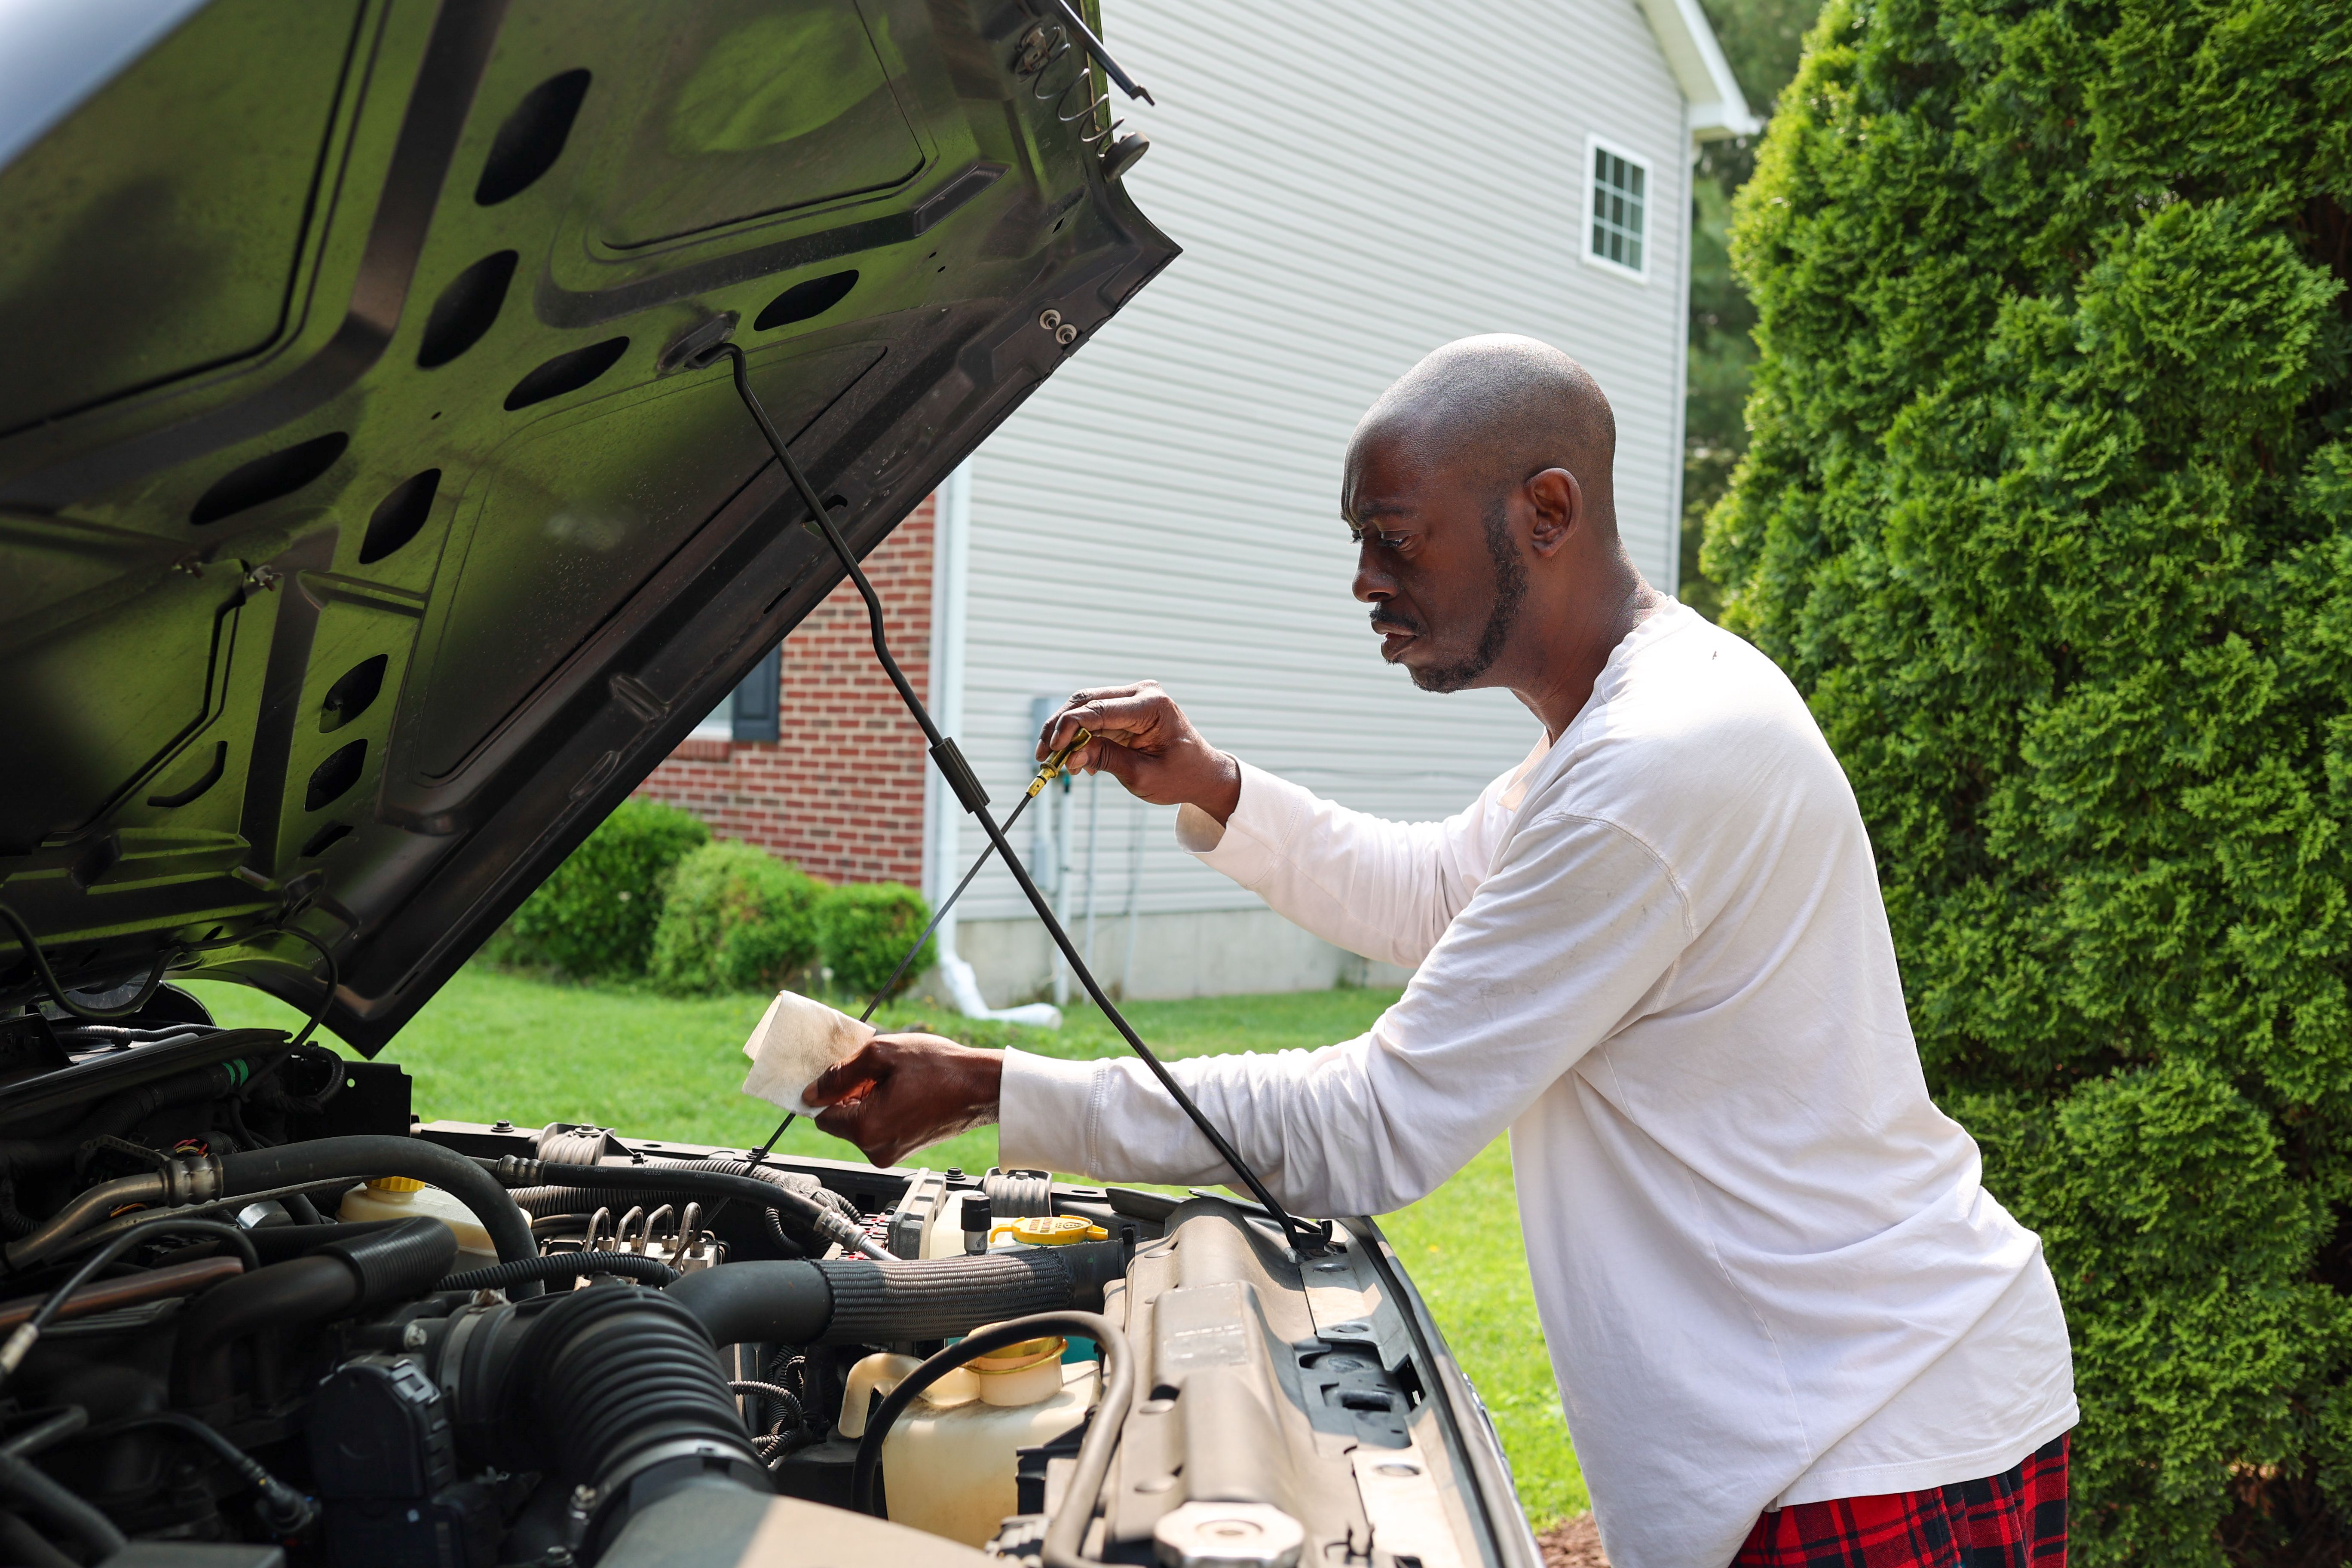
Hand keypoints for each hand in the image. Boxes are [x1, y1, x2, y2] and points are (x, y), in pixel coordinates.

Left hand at [806, 1034, 1003, 1166]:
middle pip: (841, 1121)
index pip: (822, 1115)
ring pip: (861, 1124)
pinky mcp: (905, 1150)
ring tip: (898, 1081)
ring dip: (869, 1101)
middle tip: (879, 1072)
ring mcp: (892, 1153)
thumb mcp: (882, 1054)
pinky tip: (906, 1092)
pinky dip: (884, 1110)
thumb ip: (840, 1073)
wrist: (982, 1086)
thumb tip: (812, 1091)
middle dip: (852, 1095)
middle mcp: (876, 1149)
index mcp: (867, 1129)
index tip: (847, 1073)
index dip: (830, 1090)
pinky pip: (880, 1128)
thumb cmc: (941, 1068)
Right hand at [1037, 680, 1241, 822]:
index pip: (1099, 710)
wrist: (1202, 773)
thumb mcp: (1143, 775)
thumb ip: (1106, 760)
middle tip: (1042, 756)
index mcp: (1152, 705)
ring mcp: (1134, 698)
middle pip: (1086, 701)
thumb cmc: (1180, 776)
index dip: (1069, 728)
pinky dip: (1079, 736)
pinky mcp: (1126, 709)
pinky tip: (1076, 761)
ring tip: (1054, 761)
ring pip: (1085, 707)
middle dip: (1059, 728)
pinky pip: (1094, 717)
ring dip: (1065, 733)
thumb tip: (1069, 756)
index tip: (1051, 750)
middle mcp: (1141, 693)